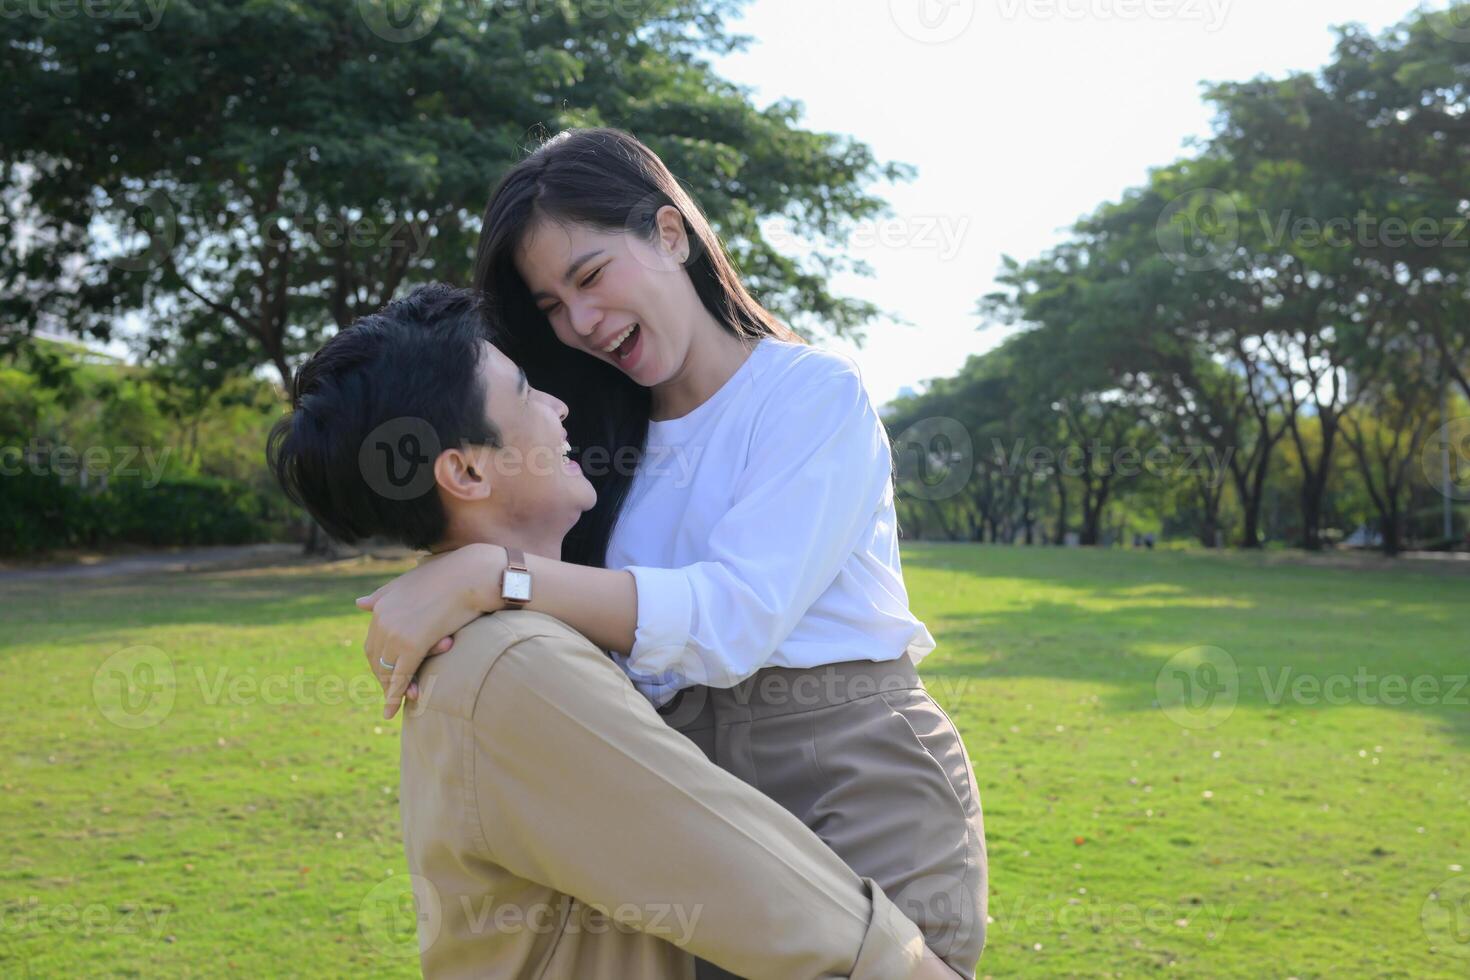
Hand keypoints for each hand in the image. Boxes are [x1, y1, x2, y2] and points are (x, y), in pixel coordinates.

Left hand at [357, 543, 505, 718]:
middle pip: (377, 659)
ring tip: (401, 703)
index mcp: (381, 607)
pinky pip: (401, 675)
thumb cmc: (448, 575)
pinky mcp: (412, 644)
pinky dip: (395, 695)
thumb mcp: (407, 582)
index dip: (380, 663)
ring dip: (392, 690)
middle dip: (384, 678)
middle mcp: (382, 619)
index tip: (389, 676)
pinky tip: (393, 710)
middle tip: (394, 694)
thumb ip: (382, 595)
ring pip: (388, 670)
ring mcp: (396, 632)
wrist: (472, 574)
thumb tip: (358, 603)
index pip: (374, 644)